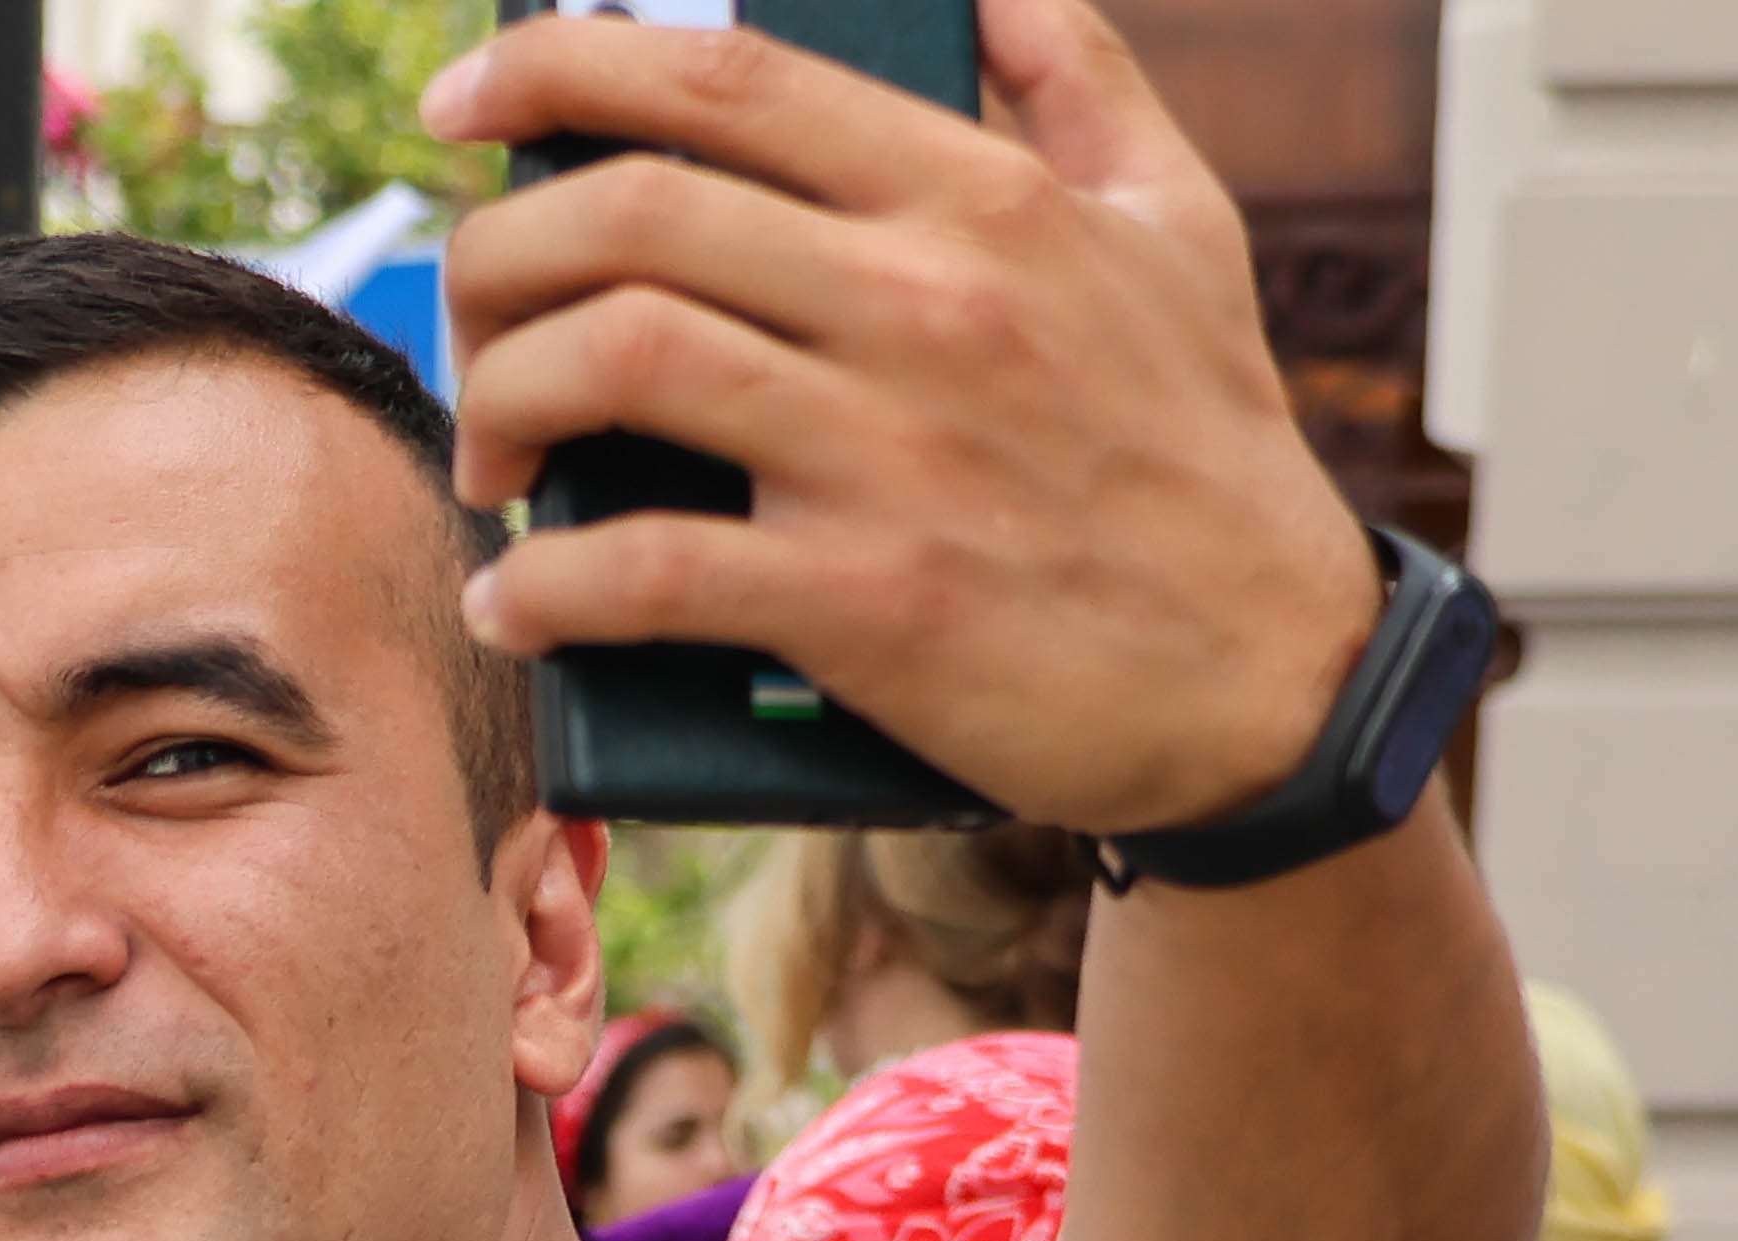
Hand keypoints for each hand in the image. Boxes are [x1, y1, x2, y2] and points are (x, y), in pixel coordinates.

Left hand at [433, 0, 1376, 838]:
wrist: (1274, 677)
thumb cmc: (1208, 447)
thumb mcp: (1180, 226)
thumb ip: (1081, 82)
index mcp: (978, 198)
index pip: (726, 81)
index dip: (558, 66)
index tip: (463, 102)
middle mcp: (926, 300)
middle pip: (628, 213)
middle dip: (494, 261)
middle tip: (475, 332)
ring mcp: (892, 451)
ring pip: (613, 360)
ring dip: (499, 407)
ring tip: (494, 469)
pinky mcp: (867, 602)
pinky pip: (643, 571)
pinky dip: (541, 588)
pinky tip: (512, 605)